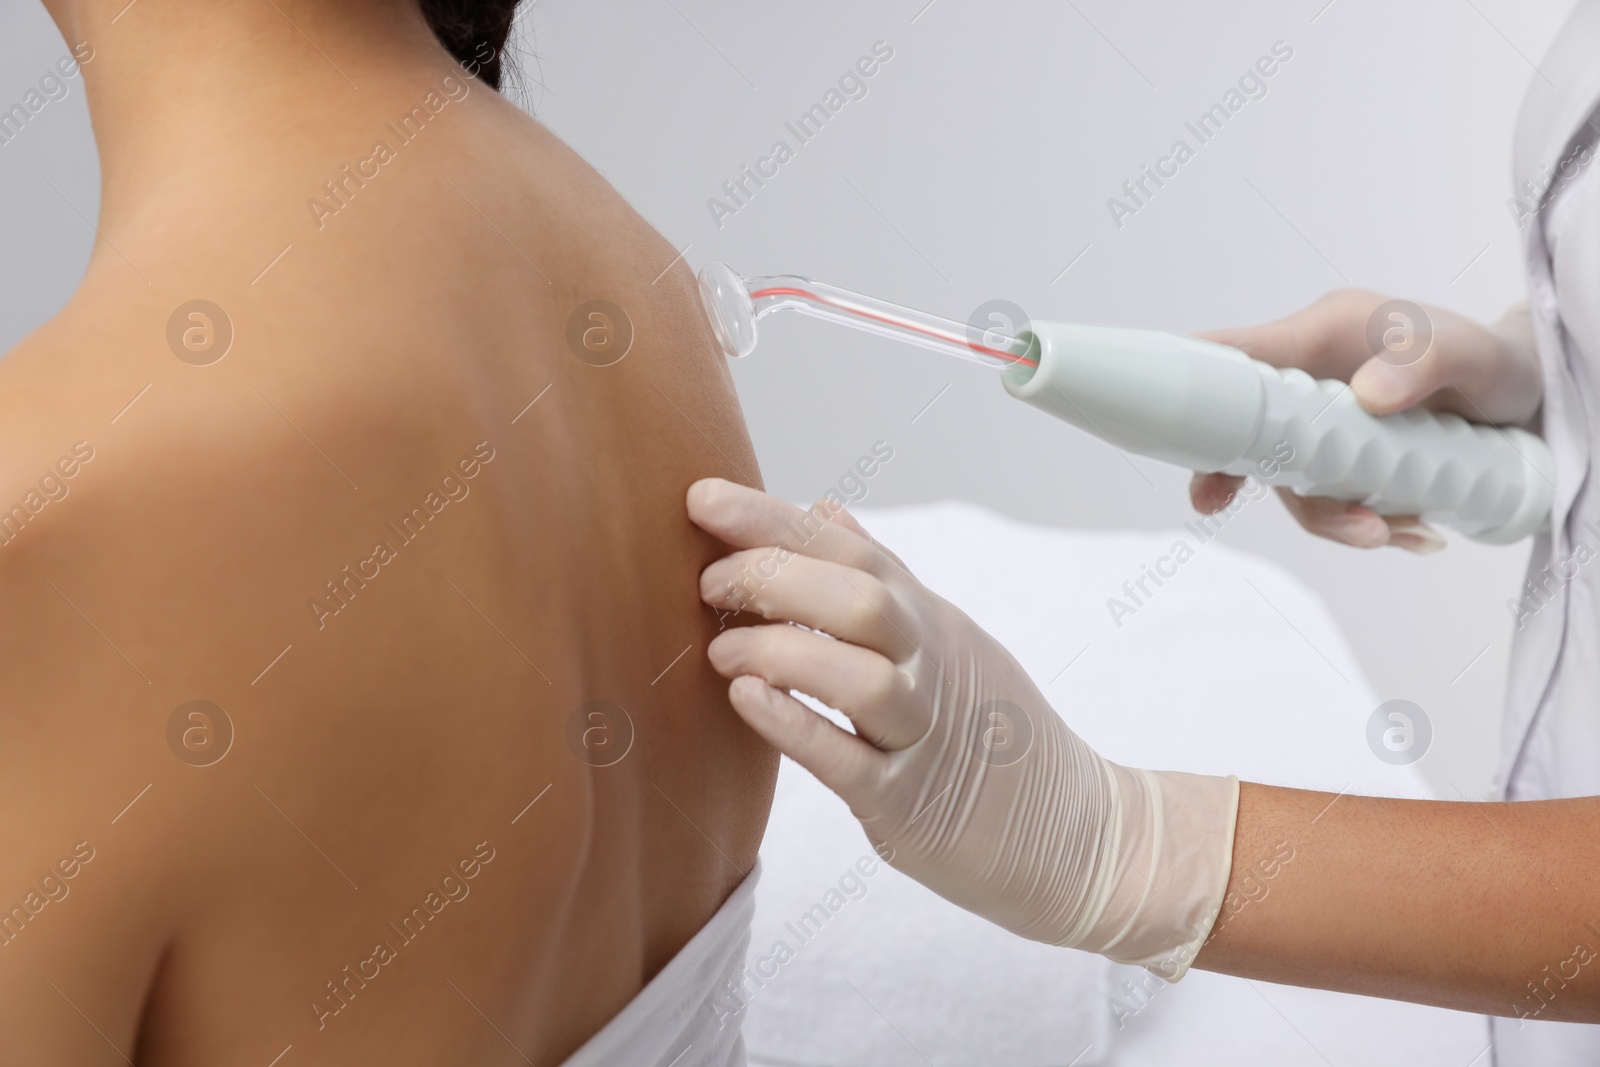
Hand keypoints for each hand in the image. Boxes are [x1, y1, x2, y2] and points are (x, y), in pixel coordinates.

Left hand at [688, 478, 1237, 974]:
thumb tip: (819, 506)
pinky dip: (796, 726)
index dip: (773, 519)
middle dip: (775, 577)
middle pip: (860, 600)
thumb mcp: (944, 634)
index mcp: (929, 620)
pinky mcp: (911, 806)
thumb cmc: (990, 729)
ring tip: (723, 653)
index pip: (851, 550)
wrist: (1075, 832)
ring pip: (859, 677)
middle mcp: (930, 666)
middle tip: (709, 582)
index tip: (702, 498)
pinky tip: (749, 701)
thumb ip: (879, 573)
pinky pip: (850, 763)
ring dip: (780, 653)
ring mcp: (924, 736)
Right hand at [1191, 290, 1540, 551]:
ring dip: (1335, 517)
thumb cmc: (1496, 359)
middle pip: (1249, 432)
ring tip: (1394, 534)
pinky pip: (1329, 499)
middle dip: (1257, 479)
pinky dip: (1362, 524)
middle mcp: (1312, 377)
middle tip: (1251, 508)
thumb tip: (1368, 396)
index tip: (1156, 414)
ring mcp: (1324, 421)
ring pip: (1292, 480)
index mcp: (1324, 334)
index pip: (1237, 352)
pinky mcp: (1344, 457)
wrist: (1526, 396)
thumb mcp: (1473, 355)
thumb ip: (1424, 363)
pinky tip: (1411, 535)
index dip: (1190, 381)